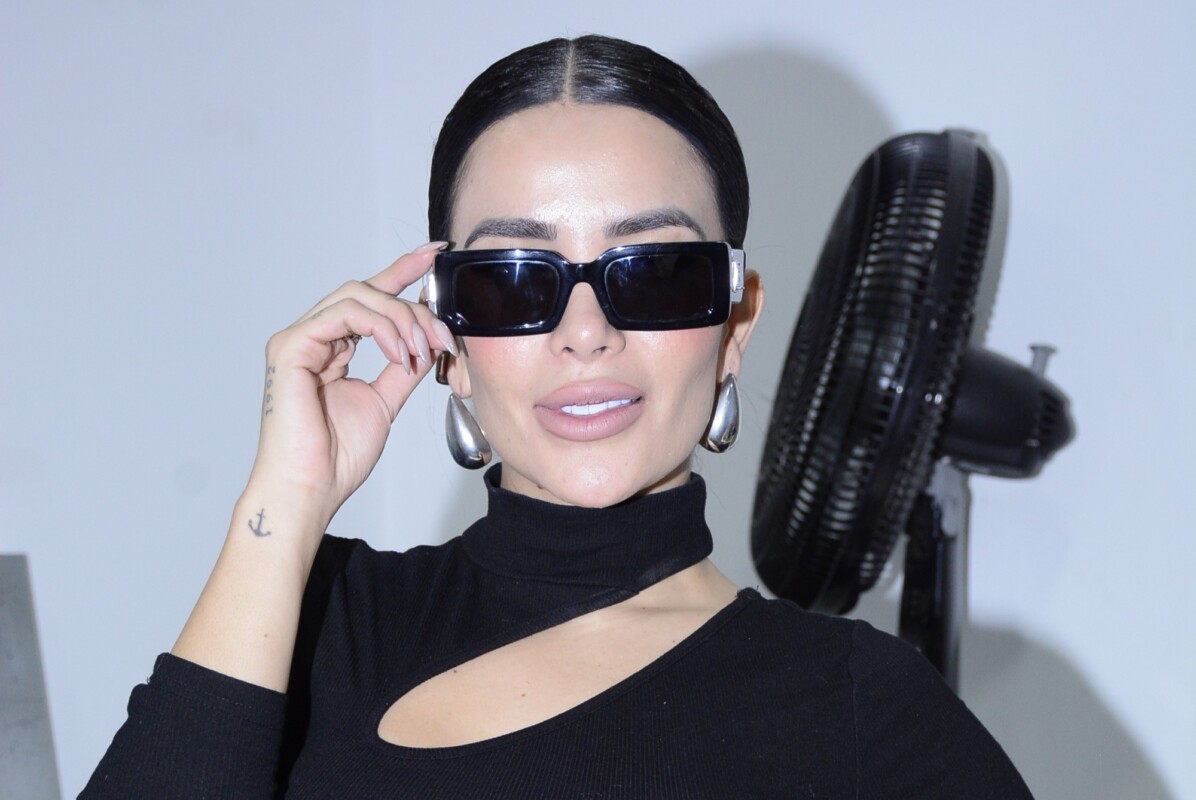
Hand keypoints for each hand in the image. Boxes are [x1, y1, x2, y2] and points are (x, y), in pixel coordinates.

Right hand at [245, 241, 454, 526]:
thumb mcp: (385, 401)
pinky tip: (399, 354)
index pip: (369, 297)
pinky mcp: (291, 346)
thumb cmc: (336, 456)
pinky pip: (343, 314)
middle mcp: (312, 338)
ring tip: (420, 352)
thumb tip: (430, 343)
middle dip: (412, 304)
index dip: (402, 270)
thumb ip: (404, 368)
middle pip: (367, 290)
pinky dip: (380, 328)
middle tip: (441, 336)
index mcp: (331, 348)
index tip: (435, 253)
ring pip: (358, 295)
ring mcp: (298, 339)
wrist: (312, 487)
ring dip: (400, 318)